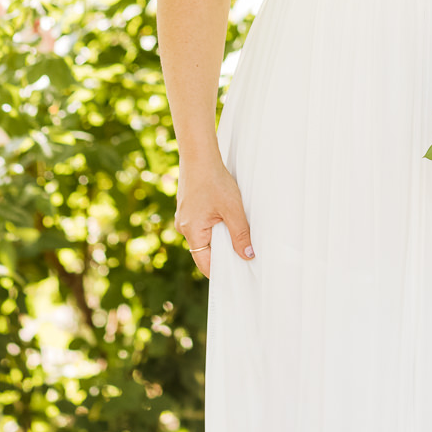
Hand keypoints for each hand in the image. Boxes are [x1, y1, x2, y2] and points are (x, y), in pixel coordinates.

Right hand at [176, 158, 252, 274]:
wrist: (199, 156)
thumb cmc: (214, 180)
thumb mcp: (232, 210)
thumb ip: (240, 234)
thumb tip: (247, 256)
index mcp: (191, 231)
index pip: (205, 263)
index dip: (220, 271)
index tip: (235, 276)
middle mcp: (184, 227)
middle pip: (204, 250)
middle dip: (222, 253)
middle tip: (241, 255)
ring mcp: (184, 216)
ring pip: (204, 236)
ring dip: (219, 236)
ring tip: (235, 232)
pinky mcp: (188, 207)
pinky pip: (201, 224)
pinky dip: (214, 225)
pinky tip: (225, 216)